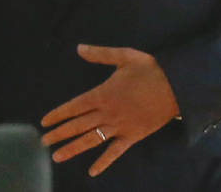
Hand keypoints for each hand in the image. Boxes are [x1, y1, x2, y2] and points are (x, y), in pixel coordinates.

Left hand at [40, 44, 179, 176]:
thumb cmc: (149, 70)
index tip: (44, 122)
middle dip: (59, 134)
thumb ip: (100, 54)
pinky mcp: (133, 137)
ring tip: (57, 156)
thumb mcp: (124, 56)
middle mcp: (107, 113)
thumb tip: (78, 48)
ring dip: (73, 148)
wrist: (177, 87)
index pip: (73, 107)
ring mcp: (120, 127)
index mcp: (102, 94)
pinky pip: (115, 152)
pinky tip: (92, 172)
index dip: (58, 115)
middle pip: (78, 125)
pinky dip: (104, 162)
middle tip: (43, 141)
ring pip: (92, 140)